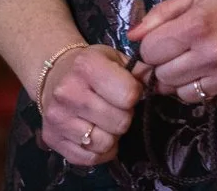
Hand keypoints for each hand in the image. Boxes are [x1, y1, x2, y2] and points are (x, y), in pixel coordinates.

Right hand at [38, 44, 140, 167]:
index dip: (134, 95)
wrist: (52, 75)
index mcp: (86, 67)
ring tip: (105, 121)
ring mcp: (58, 118)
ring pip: (105, 143)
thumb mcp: (113, 58)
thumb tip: (164, 85)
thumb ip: (139, 71)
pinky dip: (99, 151)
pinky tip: (96, 134)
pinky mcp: (53, 139)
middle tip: (116, 108)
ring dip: (112, 136)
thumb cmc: (89, 67)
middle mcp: (68, 93)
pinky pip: (90, 158)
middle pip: (119, 122)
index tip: (127, 91)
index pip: (128, 95)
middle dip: (124, 116)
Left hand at [134, 0, 216, 106]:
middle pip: (163, 77)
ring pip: (183, 96)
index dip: (152, 47)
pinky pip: (210, 102)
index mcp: (197, 26)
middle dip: (165, 66)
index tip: (163, 41)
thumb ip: (163, 13)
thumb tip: (133, 36)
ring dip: (183, 82)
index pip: (150, 52)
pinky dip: (208, 89)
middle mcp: (211, 56)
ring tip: (198, 63)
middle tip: (181, 52)